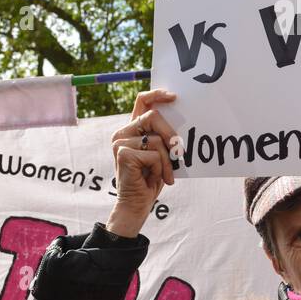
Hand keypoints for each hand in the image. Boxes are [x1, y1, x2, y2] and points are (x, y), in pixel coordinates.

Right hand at [108, 89, 177, 236]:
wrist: (136, 205)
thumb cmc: (150, 180)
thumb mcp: (160, 154)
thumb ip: (163, 137)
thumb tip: (180, 126)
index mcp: (131, 129)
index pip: (142, 101)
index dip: (157, 94)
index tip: (174, 96)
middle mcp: (122, 133)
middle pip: (153, 116)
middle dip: (171, 135)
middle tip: (179, 154)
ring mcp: (120, 142)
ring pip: (157, 138)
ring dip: (167, 160)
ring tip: (163, 175)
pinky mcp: (124, 153)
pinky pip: (154, 154)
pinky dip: (161, 168)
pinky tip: (154, 179)